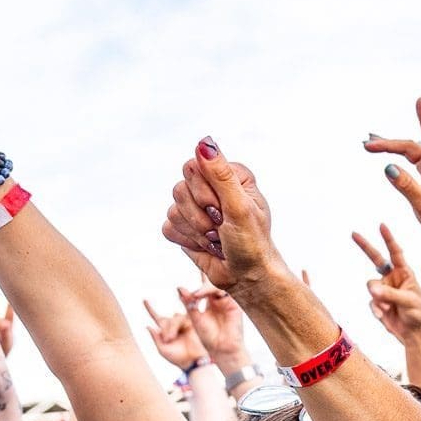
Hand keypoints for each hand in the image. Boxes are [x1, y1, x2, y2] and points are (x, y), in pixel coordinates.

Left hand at [143, 298, 205, 368]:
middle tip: (167, 340)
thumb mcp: (163, 350)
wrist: (192, 360)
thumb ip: (155, 338)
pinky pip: (183, 318)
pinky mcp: (192, 323)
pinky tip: (179, 329)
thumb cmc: (178, 358)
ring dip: (172, 328)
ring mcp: (184, 323)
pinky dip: (179, 323)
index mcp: (165, 330)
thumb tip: (148, 326)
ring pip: (175, 318)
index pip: (156, 317)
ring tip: (171, 338)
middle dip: (165, 329)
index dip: (150, 308)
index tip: (144, 300)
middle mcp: (174, 325)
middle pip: (166, 320)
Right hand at [161, 142, 279, 293]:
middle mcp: (211, 187)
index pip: (194, 166)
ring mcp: (196, 207)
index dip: (203, 191)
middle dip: (200, 215)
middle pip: (180, 188)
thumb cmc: (252, 243)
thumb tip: (204, 143)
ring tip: (216, 240)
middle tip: (220, 227)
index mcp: (229, 175)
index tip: (222, 210)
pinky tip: (205, 246)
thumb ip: (221, 175)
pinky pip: (168, 227)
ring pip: (173, 209)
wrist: (248, 277)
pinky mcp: (185, 227)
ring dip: (196, 231)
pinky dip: (187, 241)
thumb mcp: (240, 207)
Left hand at [175, 283, 247, 362]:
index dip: (197, 280)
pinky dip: (211, 291)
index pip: (202, 289)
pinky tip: (200, 294)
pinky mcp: (233, 305)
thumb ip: (189, 303)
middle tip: (192, 281)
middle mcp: (218, 301)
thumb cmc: (209, 338)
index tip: (180, 287)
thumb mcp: (195, 319)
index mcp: (209, 304)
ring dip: (204, 288)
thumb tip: (179, 288)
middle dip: (203, 277)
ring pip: (216, 286)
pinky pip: (223, 292)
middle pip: (211, 283)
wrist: (222, 350)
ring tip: (194, 294)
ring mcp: (226, 302)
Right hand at [352, 225, 420, 345]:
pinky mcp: (378, 303)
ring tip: (388, 307)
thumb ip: (390, 293)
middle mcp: (393, 279)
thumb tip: (371, 288)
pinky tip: (384, 315)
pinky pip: (371, 302)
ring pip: (371, 286)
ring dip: (378, 297)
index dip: (388, 239)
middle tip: (354, 233)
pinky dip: (376, 308)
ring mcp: (384, 290)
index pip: (396, 252)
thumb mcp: (409, 301)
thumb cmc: (420, 314)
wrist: (416, 334)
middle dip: (366, 247)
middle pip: (376, 259)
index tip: (381, 225)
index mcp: (405, 273)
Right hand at [364, 99, 420, 249]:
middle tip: (367, 144)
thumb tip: (388, 166)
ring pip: (410, 154)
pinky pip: (412, 163)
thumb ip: (406, 185)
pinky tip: (391, 159)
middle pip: (410, 146)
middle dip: (389, 142)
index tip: (420, 100)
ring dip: (392, 147)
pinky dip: (400, 158)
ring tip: (371, 144)